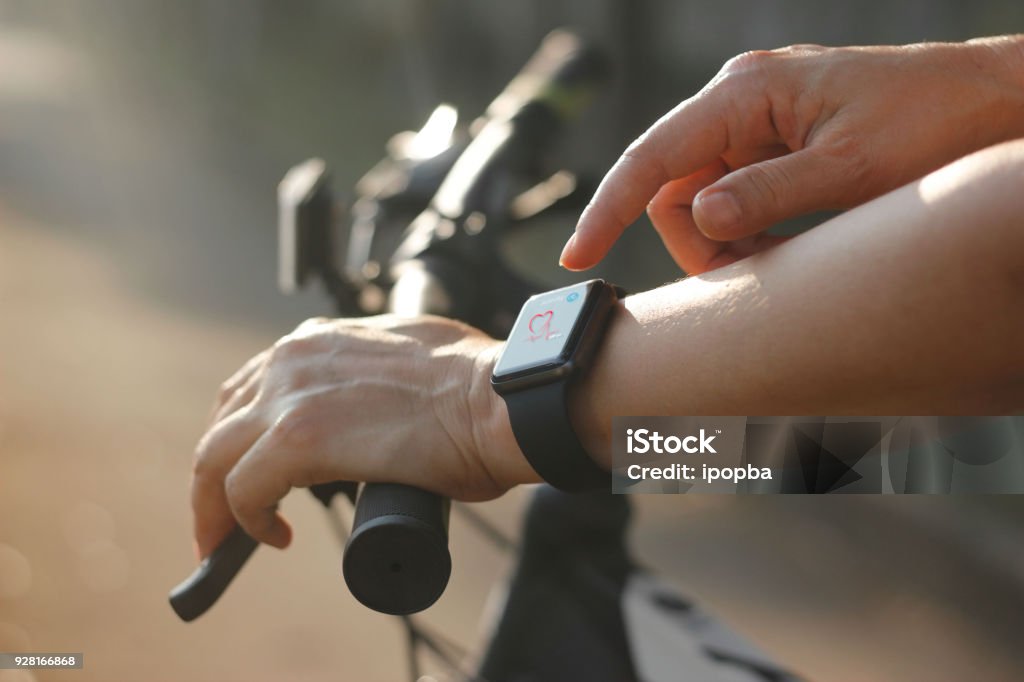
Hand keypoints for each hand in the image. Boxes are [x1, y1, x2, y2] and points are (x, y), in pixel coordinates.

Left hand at [190, 315, 527, 558]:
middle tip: (225, 515)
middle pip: (223, 420)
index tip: (246, 469)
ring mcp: (291, 397)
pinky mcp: (298, 439)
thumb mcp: (411, 356)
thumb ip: (377, 375)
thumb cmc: (477, 386)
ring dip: (215, 506)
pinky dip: (247, 521)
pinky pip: (242, 490)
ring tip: (229, 540)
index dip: (242, 436)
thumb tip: (385, 409)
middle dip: (216, 473)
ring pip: (215, 457)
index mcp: (319, 340)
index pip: (253, 387)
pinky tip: (273, 538)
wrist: (500, 399)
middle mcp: (293, 359)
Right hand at [560, 37, 1023, 273]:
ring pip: (701, 201)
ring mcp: (758, 125)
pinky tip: (789, 242)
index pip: (653, 156)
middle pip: (672, 188)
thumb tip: (699, 218)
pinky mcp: (776, 147)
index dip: (607, 209)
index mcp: (747, 92)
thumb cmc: (936, 121)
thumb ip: (769, 193)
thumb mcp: (853, 167)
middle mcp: (741, 103)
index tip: (577, 257)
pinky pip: (735, 198)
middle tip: (748, 276)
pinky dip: (749, 234)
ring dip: (726, 243)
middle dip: (697, 242)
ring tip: (783, 257)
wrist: (996, 103)